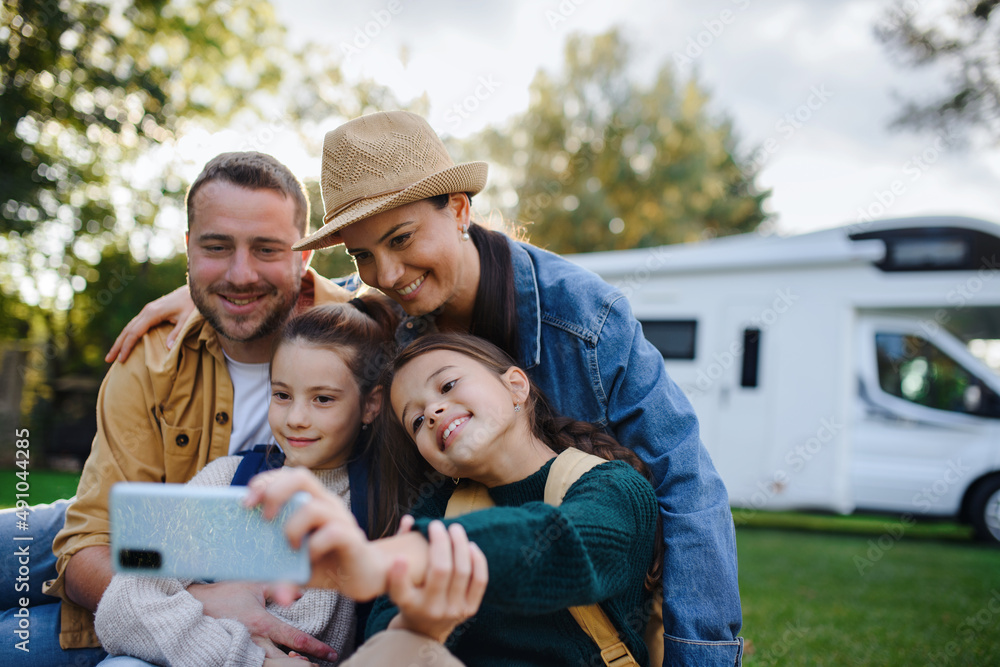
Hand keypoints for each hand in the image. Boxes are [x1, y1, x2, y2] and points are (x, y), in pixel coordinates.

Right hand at [106, 284, 193, 362]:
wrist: (193, 291)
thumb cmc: (192, 305)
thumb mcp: (187, 319)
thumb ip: (177, 333)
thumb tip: (168, 348)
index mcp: (152, 313)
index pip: (134, 332)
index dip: (127, 346)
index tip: (121, 359)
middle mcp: (146, 311)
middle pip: (127, 330)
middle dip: (118, 345)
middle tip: (108, 360)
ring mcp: (148, 310)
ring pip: (129, 327)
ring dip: (121, 340)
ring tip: (113, 354)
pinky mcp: (151, 311)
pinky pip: (136, 324)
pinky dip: (128, 334)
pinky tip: (126, 342)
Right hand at [187, 580, 337, 662]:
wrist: (190, 610)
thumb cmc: (223, 596)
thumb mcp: (253, 586)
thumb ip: (278, 588)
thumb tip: (301, 591)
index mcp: (260, 624)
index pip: (296, 639)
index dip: (317, 648)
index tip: (331, 654)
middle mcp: (253, 643)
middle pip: (287, 664)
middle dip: (307, 666)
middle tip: (321, 666)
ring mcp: (243, 654)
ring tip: (307, 666)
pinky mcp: (235, 659)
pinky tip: (284, 663)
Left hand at [246, 468, 390, 602]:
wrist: (361, 577)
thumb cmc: (323, 563)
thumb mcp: (291, 564)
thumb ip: (273, 569)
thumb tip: (256, 583)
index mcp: (311, 500)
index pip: (287, 476)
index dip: (264, 483)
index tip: (245, 503)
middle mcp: (326, 503)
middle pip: (301, 477)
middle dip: (275, 492)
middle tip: (264, 518)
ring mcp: (341, 518)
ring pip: (314, 506)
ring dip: (292, 527)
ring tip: (290, 546)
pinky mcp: (352, 538)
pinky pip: (332, 532)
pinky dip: (314, 546)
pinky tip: (310, 559)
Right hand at [387, 520, 487, 642]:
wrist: (425, 629)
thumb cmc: (409, 596)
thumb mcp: (397, 581)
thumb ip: (401, 549)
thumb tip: (408, 520)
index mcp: (409, 604)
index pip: (401, 591)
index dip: (399, 576)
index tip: (400, 557)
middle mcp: (431, 609)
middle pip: (441, 570)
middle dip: (441, 541)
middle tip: (436, 525)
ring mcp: (454, 610)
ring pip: (462, 571)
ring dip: (460, 545)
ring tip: (455, 529)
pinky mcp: (470, 609)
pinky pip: (479, 580)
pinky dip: (477, 560)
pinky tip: (470, 545)